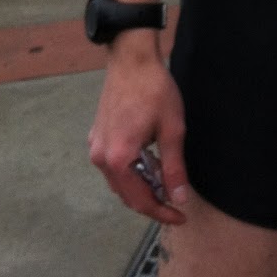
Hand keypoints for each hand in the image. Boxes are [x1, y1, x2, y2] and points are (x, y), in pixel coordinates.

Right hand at [88, 45, 188, 223]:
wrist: (132, 60)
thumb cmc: (155, 91)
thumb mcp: (172, 130)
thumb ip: (174, 167)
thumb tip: (178, 198)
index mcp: (119, 159)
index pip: (140, 200)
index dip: (162, 212)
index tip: (181, 216)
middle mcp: (101, 158)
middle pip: (127, 195)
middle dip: (152, 202)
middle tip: (176, 201)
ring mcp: (96, 147)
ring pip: (119, 181)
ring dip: (141, 186)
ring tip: (165, 178)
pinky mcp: (97, 137)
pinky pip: (113, 166)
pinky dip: (131, 172)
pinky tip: (149, 162)